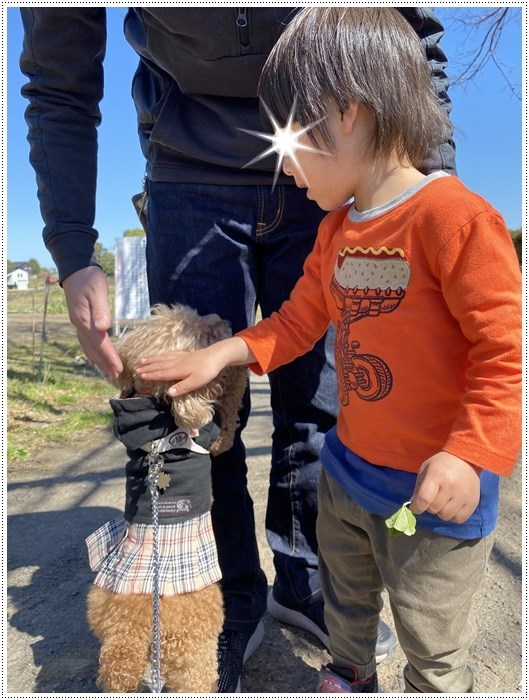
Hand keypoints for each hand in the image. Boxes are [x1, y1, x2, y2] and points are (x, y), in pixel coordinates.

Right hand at [62, 267, 122, 379]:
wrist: (75, 269)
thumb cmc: (89, 279)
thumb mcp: (98, 291)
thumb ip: (101, 310)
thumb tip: (102, 328)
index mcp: (85, 319)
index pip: (100, 342)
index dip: (109, 357)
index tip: (119, 368)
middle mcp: (79, 324)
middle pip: (94, 349)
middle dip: (105, 364)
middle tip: (115, 377)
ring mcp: (78, 323)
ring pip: (89, 347)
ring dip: (98, 362)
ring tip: (107, 374)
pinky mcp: (80, 321)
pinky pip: (85, 342)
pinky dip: (91, 353)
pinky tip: (95, 359)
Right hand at [137, 336, 251, 395]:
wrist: (217, 355)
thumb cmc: (207, 371)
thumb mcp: (196, 382)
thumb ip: (182, 387)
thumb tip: (169, 393)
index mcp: (178, 371)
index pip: (161, 374)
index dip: (151, 375)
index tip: (140, 376)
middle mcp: (177, 363)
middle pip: (159, 365)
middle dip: (148, 368)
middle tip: (136, 369)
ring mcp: (181, 357)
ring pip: (163, 359)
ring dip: (152, 360)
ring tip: (143, 360)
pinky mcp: (185, 354)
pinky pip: (169, 354)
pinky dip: (162, 355)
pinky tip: (160, 355)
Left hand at [410, 451, 481, 523]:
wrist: (466, 459)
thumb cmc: (442, 464)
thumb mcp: (426, 469)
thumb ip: (419, 487)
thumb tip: (415, 504)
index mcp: (437, 475)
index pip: (424, 499)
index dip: (416, 507)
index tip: (415, 507)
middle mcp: (451, 486)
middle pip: (434, 509)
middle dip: (429, 506)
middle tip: (432, 498)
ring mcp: (463, 495)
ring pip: (445, 516)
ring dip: (441, 511)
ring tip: (443, 501)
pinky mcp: (473, 502)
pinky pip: (458, 519)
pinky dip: (453, 516)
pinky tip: (453, 506)